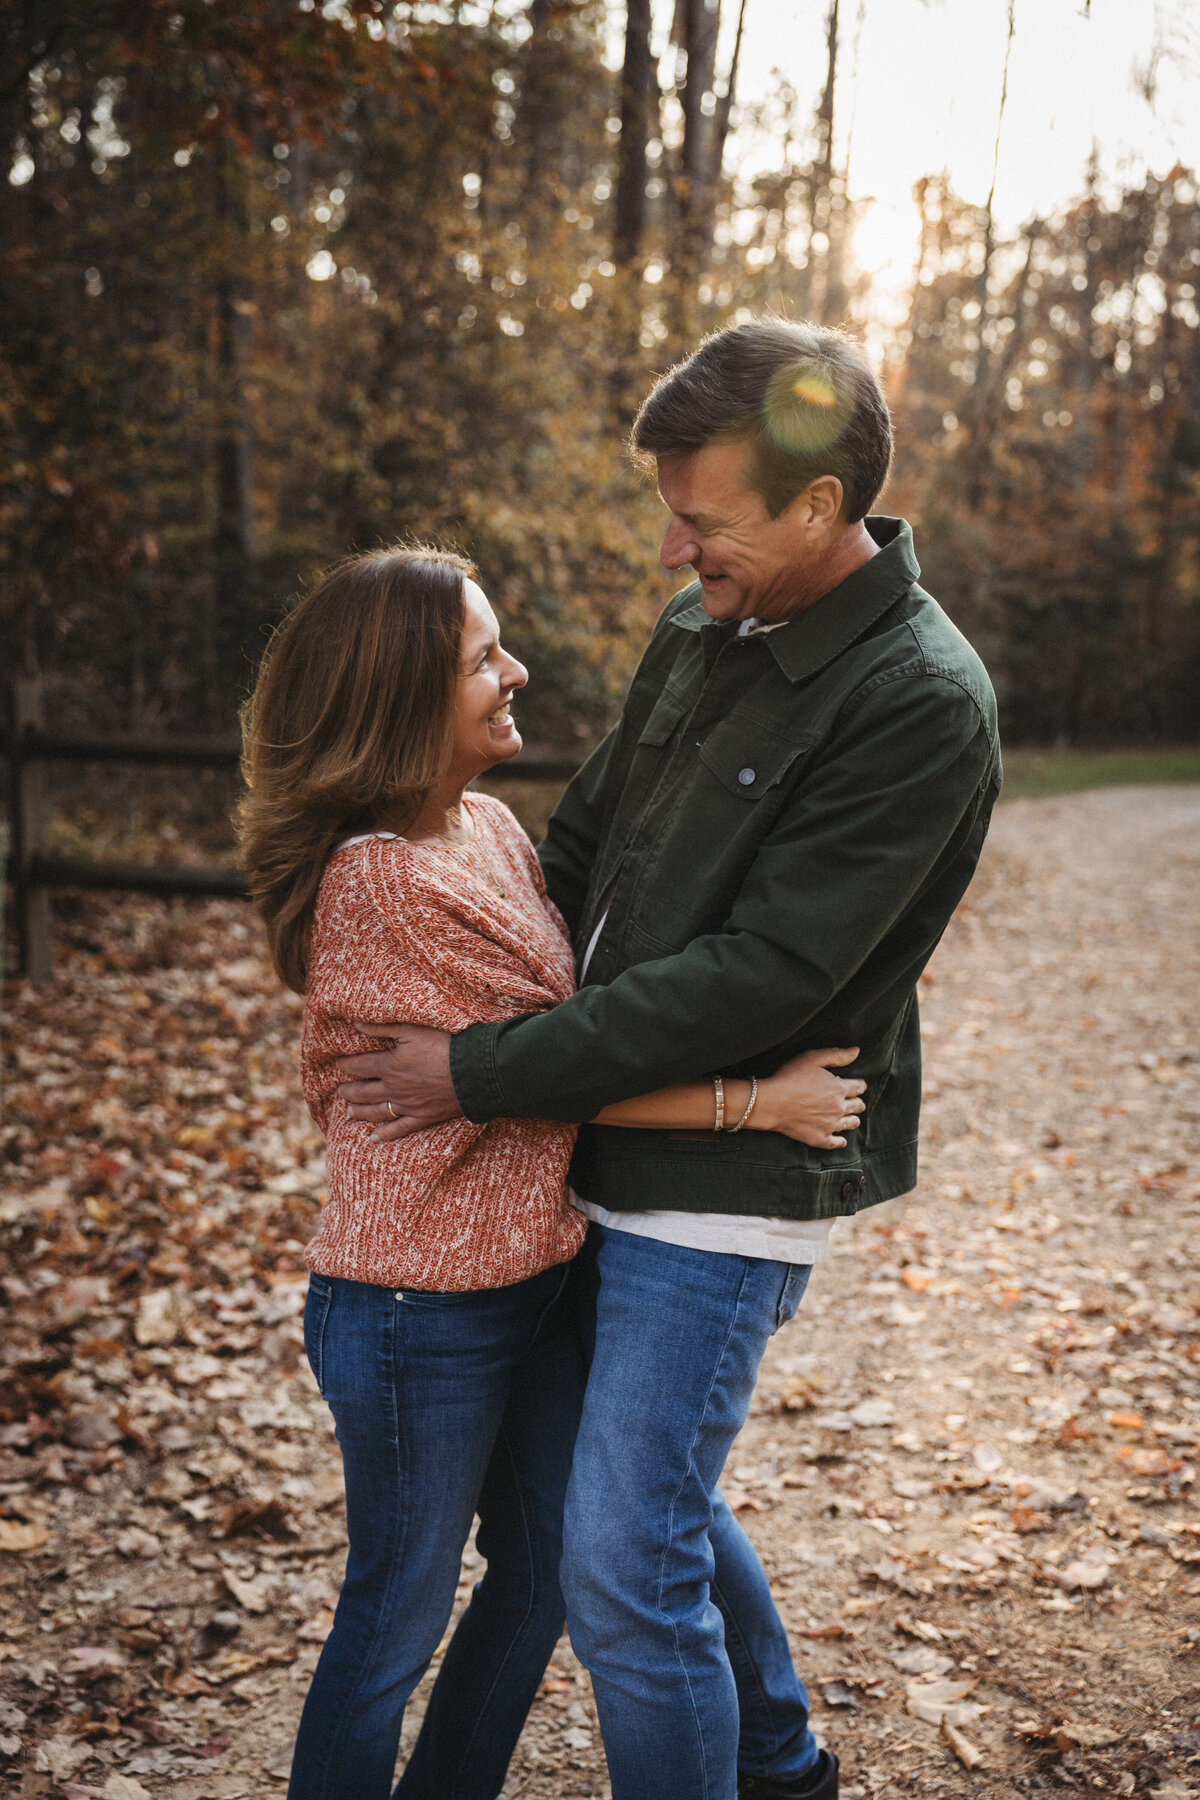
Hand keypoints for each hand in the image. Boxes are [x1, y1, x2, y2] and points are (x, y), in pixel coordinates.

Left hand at [335, 1023, 460, 1141]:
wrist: (472, 1071)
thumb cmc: (443, 1046)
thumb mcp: (411, 1030)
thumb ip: (381, 1027)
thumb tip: (355, 1024)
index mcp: (389, 1066)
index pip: (358, 1066)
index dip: (345, 1065)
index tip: (338, 1064)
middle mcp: (393, 1089)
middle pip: (363, 1092)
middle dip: (349, 1091)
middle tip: (340, 1091)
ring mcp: (407, 1105)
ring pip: (376, 1112)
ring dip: (359, 1112)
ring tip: (348, 1112)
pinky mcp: (423, 1117)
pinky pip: (399, 1129)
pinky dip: (385, 1135)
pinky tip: (373, 1139)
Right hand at [754, 1047, 865, 1147]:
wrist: (771, 1103)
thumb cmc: (789, 1078)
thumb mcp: (813, 1059)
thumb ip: (837, 1055)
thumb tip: (856, 1051)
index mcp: (840, 1088)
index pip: (859, 1087)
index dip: (859, 1084)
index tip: (857, 1084)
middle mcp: (839, 1108)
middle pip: (858, 1106)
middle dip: (857, 1101)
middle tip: (855, 1101)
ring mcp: (831, 1125)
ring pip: (851, 1123)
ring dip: (853, 1119)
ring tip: (851, 1118)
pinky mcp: (820, 1138)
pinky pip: (837, 1142)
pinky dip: (841, 1141)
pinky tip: (841, 1139)